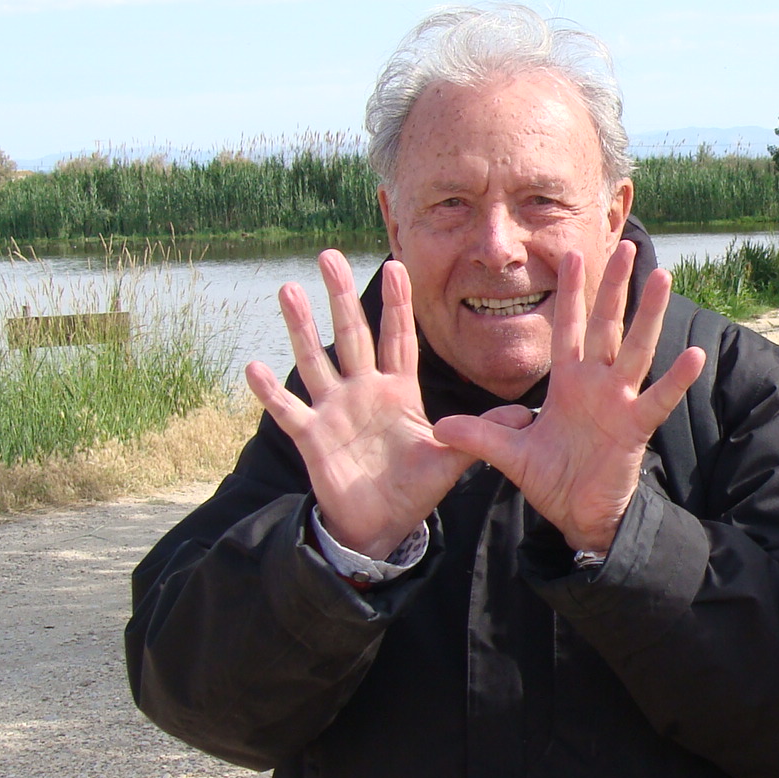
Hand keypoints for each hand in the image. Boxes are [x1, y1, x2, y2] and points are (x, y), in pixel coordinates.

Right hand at [245, 250, 532, 559]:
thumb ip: (482, 431)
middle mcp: (363, 391)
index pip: (398, 338)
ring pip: (316, 360)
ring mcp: (335, 410)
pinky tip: (252, 366)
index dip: (397, 304)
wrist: (382, 523)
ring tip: (287, 290)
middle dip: (340, 296)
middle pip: (351, 334)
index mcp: (398, 390)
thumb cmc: (415, 486)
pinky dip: (270, 392)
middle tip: (328, 254)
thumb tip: (526, 412)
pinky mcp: (312, 437)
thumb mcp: (451, 456)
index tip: (395, 264)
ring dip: (300, 327)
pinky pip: (288, 409)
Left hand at [430, 241, 707, 554]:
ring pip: (635, 348)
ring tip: (662, 276)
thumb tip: (438, 427)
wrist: (579, 515)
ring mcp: (619, 401)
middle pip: (607, 325)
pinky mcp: (636, 426)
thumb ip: (479, 436)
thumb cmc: (551, 478)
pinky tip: (692, 356)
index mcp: (567, 382)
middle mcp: (597, 383)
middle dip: (614, 286)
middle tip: (625, 245)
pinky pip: (658, 398)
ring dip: (648, 314)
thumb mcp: (509, 454)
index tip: (570, 255)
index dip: (569, 294)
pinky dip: (676, 379)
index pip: (568, 329)